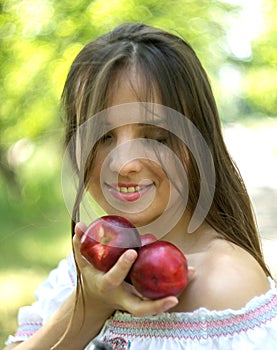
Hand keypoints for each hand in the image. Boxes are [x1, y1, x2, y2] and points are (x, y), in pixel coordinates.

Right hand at [73, 222, 194, 316]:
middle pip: (139, 307)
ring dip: (173, 295)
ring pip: (154, 305)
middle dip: (155, 304)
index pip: (114, 277)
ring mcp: (133, 302)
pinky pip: (159, 297)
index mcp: (107, 286)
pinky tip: (190, 272)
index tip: (132, 251)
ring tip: (191, 275)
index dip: (122, 266)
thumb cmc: (91, 277)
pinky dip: (176, 287)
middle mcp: (122, 297)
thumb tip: (80, 224)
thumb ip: (80, 244)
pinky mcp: (143, 300)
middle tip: (174, 296)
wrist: (96, 300)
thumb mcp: (83, 262)